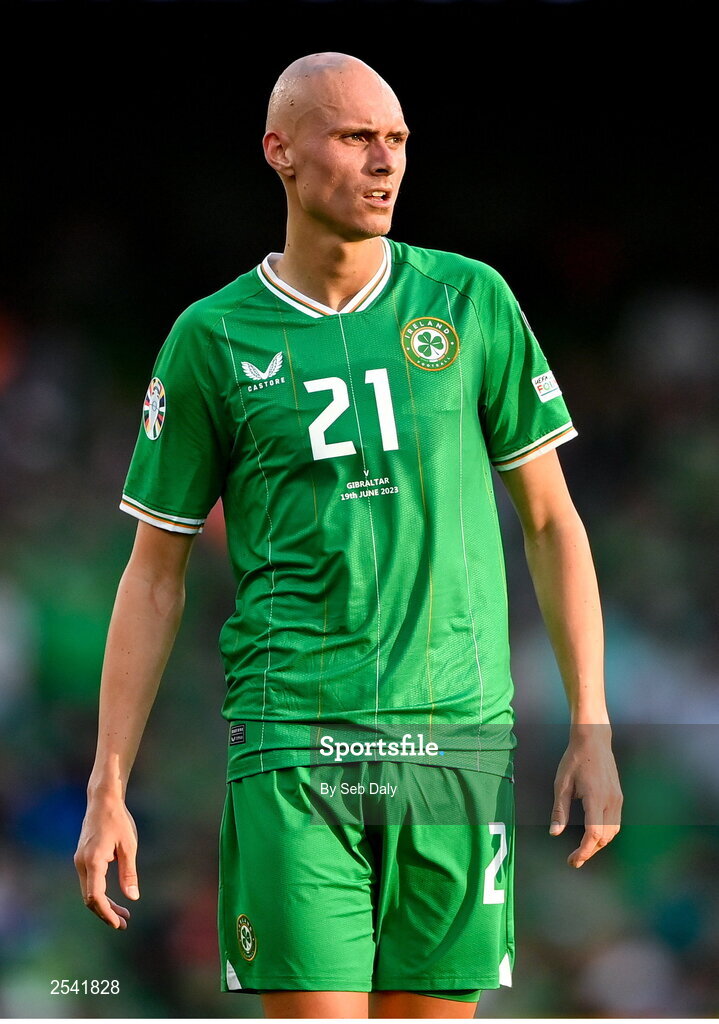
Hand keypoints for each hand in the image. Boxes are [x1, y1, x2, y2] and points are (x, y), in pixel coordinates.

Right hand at [74, 794, 139, 927]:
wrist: (103, 801)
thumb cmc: (118, 821)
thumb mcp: (129, 846)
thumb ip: (129, 873)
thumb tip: (133, 898)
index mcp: (93, 861)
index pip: (95, 896)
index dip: (106, 912)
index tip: (118, 923)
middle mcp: (82, 863)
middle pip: (90, 898)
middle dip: (106, 913)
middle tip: (124, 923)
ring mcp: (80, 861)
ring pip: (89, 891)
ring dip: (104, 905)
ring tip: (123, 914)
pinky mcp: (83, 858)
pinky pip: (90, 882)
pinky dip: (100, 893)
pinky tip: (115, 898)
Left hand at [549, 726, 622, 867]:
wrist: (594, 740)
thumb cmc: (575, 759)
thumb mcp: (561, 783)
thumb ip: (559, 810)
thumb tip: (554, 833)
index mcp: (595, 797)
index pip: (594, 834)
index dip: (584, 851)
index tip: (573, 860)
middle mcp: (610, 801)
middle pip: (604, 837)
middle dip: (590, 851)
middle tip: (574, 860)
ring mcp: (617, 799)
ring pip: (613, 832)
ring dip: (599, 844)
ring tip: (583, 850)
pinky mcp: (619, 796)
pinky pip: (615, 822)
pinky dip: (605, 833)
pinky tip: (594, 835)